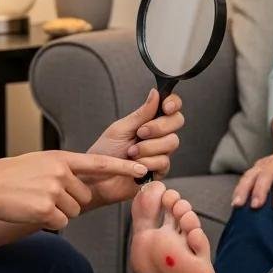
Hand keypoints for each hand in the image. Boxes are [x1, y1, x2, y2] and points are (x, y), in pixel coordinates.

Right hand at [0, 150, 146, 229]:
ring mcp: (54, 191)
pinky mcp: (47, 209)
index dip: (123, 168)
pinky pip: (61, 222)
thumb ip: (64, 169)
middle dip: (70, 201)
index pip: (100, 163)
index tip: (142, 170)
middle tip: (45, 196)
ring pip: (74, 211)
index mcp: (61, 158)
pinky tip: (33, 211)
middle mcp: (61, 172)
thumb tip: (83, 181)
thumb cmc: (11, 177)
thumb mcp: (40, 163)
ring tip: (36, 201)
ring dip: (59, 212)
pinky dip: (49, 222)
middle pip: (85, 196)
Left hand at [85, 88, 184, 207]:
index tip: (166, 107)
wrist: (96, 179)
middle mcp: (157, 135)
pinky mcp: (159, 170)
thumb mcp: (120, 129)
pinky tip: (135, 165)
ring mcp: (160, 152)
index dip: (173, 104)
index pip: (171, 107)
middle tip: (140, 133)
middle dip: (158, 127)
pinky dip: (147, 162)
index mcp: (148, 121)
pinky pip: (164, 162)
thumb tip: (155, 93)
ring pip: (171, 142)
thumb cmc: (104, 153)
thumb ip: (141, 113)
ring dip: (149, 147)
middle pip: (176, 122)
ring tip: (131, 153)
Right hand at [233, 146, 272, 209]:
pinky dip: (239, 189)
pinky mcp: (256, 167)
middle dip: (259, 190)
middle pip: (265, 174)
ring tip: (238, 204)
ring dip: (243, 189)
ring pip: (250, 174)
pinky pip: (245, 177)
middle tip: (256, 206)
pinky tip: (235, 202)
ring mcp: (264, 163)